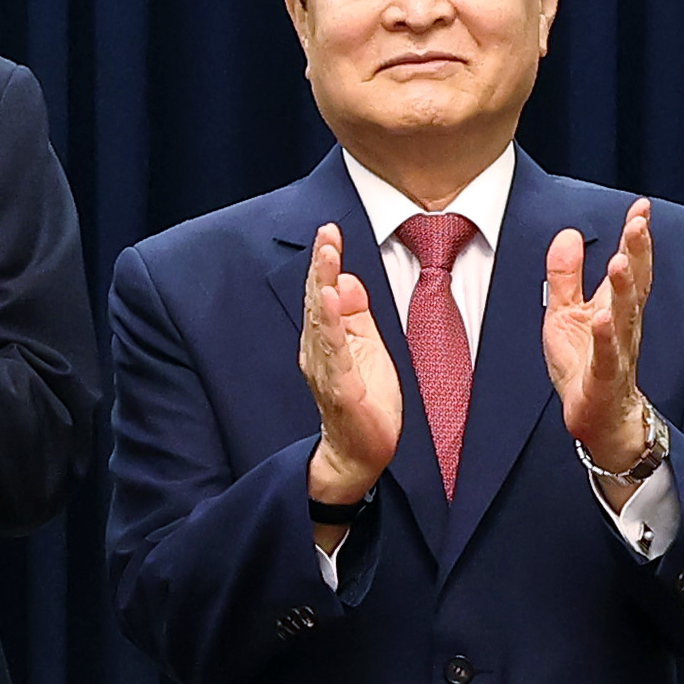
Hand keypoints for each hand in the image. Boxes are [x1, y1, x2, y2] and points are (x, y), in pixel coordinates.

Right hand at [295, 222, 405, 508]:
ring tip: (326, 256)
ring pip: (321, 321)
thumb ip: (355, 316)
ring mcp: (326, 369)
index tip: (330, 230)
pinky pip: (334, 352)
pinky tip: (330, 300)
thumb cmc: (365, 403)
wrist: (359, 453)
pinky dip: (330, 324)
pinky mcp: (339, 389)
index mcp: (326, 338)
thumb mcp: (366, 348)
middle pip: (317, 299)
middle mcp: (318, 350)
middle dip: (322, 264)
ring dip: (322, 285)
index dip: (326, 261)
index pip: (323, 291)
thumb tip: (345, 279)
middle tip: (326, 232)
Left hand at [546, 199, 663, 480]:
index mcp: (615, 306)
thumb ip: (566, 275)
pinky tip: (603, 316)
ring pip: (625, 316)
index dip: (636, 237)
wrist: (598, 418)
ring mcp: (616, 351)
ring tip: (620, 260)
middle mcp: (624, 325)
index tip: (642, 207)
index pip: (630, 266)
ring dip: (624, 288)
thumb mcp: (565, 312)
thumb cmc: (583, 364)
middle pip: (633, 284)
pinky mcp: (603, 378)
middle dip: (637, 252)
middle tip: (638, 222)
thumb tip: (570, 233)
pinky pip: (607, 355)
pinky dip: (606, 336)